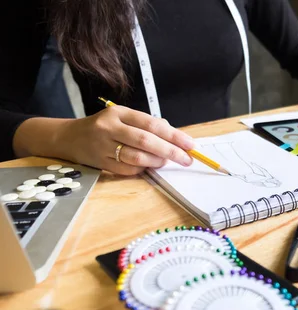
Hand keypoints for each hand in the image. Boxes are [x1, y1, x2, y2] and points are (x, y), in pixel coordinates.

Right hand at [62, 106, 193, 174]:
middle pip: (146, 141)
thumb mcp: (123, 118)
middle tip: (186, 159)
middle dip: (170, 151)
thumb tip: (176, 137)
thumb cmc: (104, 127)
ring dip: (157, 162)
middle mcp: (109, 128)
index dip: (174, 135)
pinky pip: (128, 169)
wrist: (69, 137)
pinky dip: (143, 169)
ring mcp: (103, 146)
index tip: (190, 144)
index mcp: (118, 113)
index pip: (151, 124)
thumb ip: (148, 125)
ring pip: (138, 157)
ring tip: (167, 161)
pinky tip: (149, 165)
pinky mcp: (100, 163)